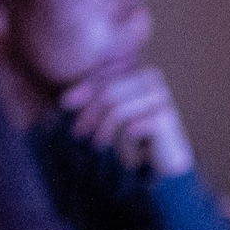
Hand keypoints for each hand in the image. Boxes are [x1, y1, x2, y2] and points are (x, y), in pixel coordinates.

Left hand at [59, 60, 191, 175]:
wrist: (166, 158)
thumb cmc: (137, 133)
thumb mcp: (114, 112)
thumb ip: (95, 100)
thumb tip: (63, 100)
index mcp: (139, 70)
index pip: (105, 74)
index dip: (83, 88)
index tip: (63, 104)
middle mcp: (153, 78)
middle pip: (109, 90)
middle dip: (89, 111)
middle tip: (76, 132)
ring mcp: (161, 96)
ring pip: (117, 108)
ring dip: (100, 128)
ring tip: (93, 144)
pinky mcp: (164, 118)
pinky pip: (130, 125)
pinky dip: (117, 139)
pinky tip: (111, 150)